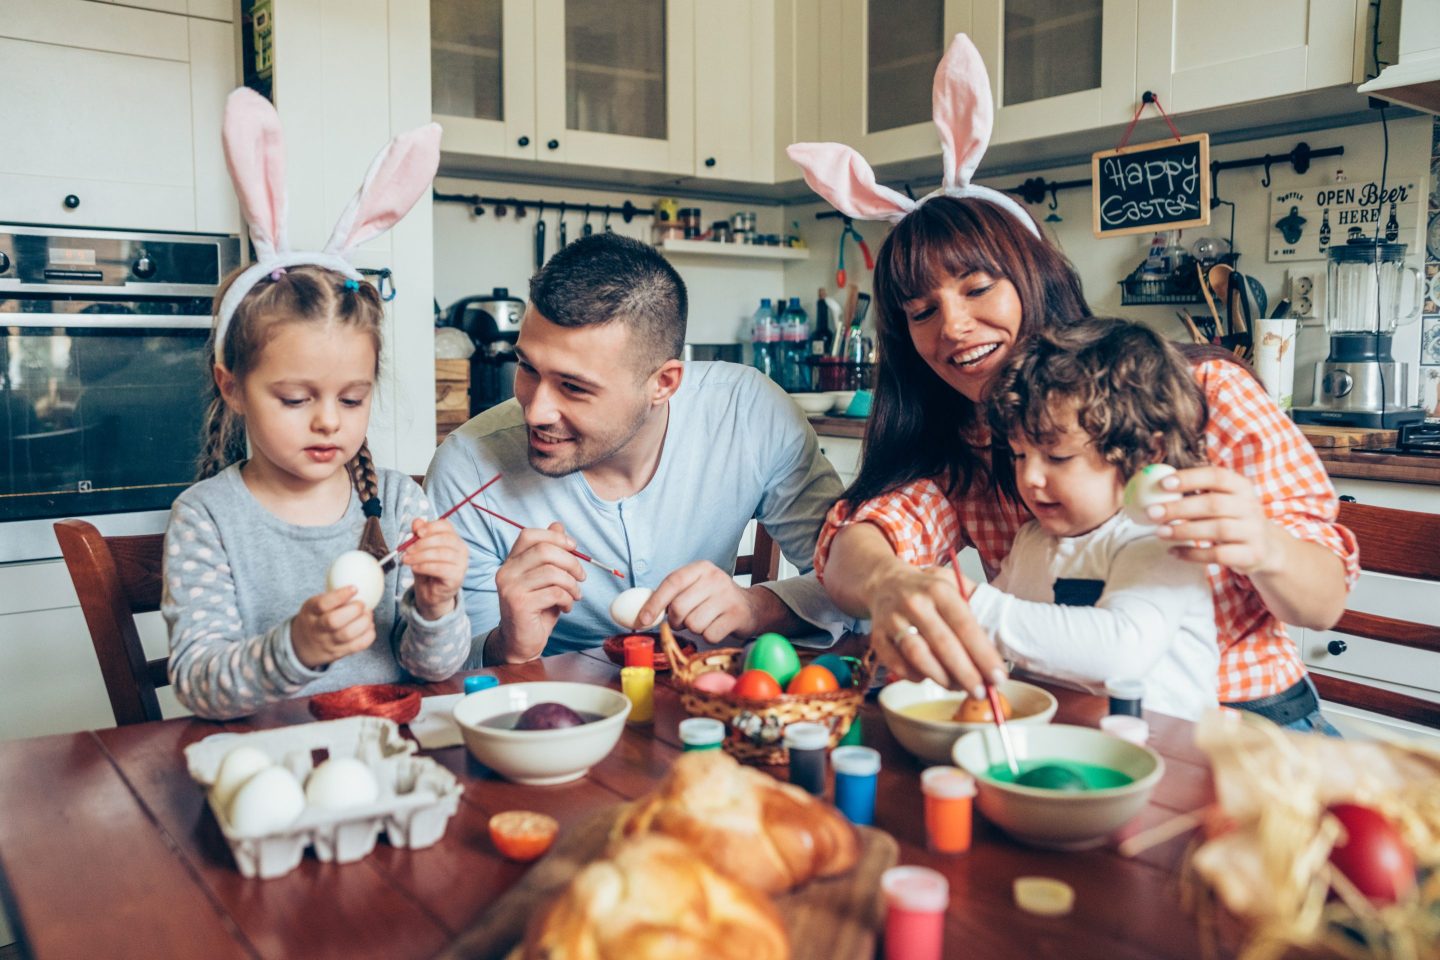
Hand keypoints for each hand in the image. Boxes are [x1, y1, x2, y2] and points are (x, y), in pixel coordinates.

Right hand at [292, 586, 375, 668]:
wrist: (302, 646)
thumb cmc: (315, 618)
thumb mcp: (314, 604)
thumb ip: (332, 596)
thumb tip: (360, 577)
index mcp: (311, 612)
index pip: (322, 604)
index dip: (340, 596)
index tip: (354, 588)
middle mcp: (317, 628)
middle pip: (334, 621)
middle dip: (353, 610)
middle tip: (362, 604)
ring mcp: (328, 642)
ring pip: (347, 635)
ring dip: (364, 622)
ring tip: (368, 614)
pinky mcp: (339, 652)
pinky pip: (357, 646)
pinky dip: (368, 635)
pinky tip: (369, 626)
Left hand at [402, 517, 466, 619]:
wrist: (431, 593)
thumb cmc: (427, 569)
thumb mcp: (419, 550)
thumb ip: (418, 536)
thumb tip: (417, 522)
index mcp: (454, 539)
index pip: (446, 526)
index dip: (431, 527)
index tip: (417, 532)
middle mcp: (461, 549)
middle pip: (445, 539)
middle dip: (422, 543)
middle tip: (407, 550)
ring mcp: (461, 564)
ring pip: (442, 553)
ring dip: (420, 556)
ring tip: (407, 560)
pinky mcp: (457, 577)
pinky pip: (441, 568)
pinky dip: (425, 567)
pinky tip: (415, 568)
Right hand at [494, 522, 583, 661]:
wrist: (521, 641)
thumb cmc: (536, 608)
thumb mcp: (546, 578)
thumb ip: (550, 553)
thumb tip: (558, 526)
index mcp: (511, 561)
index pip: (530, 535)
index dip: (555, 537)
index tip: (573, 548)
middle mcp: (506, 572)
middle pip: (544, 550)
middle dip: (571, 562)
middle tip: (581, 576)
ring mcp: (510, 588)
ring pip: (552, 572)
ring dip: (572, 584)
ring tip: (574, 595)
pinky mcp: (519, 604)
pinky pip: (554, 592)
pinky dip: (567, 599)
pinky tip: (566, 607)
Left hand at [636, 561, 764, 643]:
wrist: (750, 607)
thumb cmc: (713, 599)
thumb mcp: (695, 588)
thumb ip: (671, 595)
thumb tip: (641, 613)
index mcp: (700, 568)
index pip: (672, 582)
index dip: (654, 602)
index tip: (642, 620)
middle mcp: (715, 578)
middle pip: (679, 607)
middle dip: (676, 621)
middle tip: (683, 621)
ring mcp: (727, 596)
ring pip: (693, 624)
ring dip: (694, 629)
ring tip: (704, 621)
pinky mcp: (736, 615)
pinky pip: (709, 635)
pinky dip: (708, 636)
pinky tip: (716, 627)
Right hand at [862, 561, 1003, 696]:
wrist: (885, 582)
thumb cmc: (927, 592)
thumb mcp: (954, 586)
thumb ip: (976, 609)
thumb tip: (999, 647)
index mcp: (939, 589)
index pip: (965, 625)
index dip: (983, 654)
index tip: (998, 676)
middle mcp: (914, 603)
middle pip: (943, 644)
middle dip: (966, 673)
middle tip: (981, 692)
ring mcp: (893, 620)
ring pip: (918, 655)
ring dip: (941, 677)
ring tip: (957, 688)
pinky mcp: (877, 637)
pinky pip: (896, 665)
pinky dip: (914, 676)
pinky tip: (928, 677)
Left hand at [1147, 465, 1277, 574]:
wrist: (1266, 548)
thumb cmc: (1232, 518)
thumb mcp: (1225, 500)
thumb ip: (1199, 493)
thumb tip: (1155, 487)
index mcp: (1241, 487)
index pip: (1217, 476)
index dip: (1190, 478)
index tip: (1163, 484)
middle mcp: (1250, 507)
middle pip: (1214, 504)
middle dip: (1179, 508)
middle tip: (1152, 512)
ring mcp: (1253, 531)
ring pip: (1217, 530)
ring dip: (1184, 531)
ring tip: (1159, 532)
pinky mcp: (1251, 555)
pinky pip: (1219, 555)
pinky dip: (1194, 554)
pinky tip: (1174, 552)